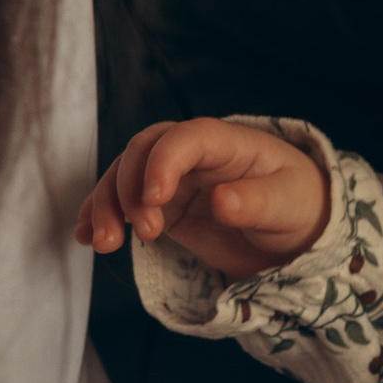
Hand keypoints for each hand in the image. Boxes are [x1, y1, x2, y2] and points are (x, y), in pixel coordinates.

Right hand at [76, 117, 329, 276]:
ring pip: (123, 176)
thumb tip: (223, 201)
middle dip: (129, 188)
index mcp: (226, 142)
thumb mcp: (288, 206)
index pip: (186, 138)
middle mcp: (192, 154)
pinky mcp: (162, 205)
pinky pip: (122, 203)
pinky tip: (85, 238)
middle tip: (144, 232)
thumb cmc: (297, 205)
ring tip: (104, 244)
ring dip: (106, 206)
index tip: (155, 199)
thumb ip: (256, 202)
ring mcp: (173, 179)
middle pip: (143, 151)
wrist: (294, 229)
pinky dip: (100, 216)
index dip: (164, 162)